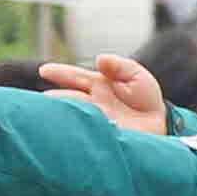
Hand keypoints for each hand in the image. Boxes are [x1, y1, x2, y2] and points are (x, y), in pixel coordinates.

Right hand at [48, 52, 170, 133]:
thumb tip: (99, 59)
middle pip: (68, 98)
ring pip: (73, 115)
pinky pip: (86, 133)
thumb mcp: (137, 76)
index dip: (60, 73)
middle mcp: (93, 103)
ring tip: (43, 116)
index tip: (44, 71)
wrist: (162, 124)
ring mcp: (97, 120)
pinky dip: (75, 132)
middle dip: (52, 99)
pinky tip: (64, 133)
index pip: (75, 77)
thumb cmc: (147, 99)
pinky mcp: (103, 136)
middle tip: (34, 100)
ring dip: (60, 115)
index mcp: (98, 85)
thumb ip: (120, 66)